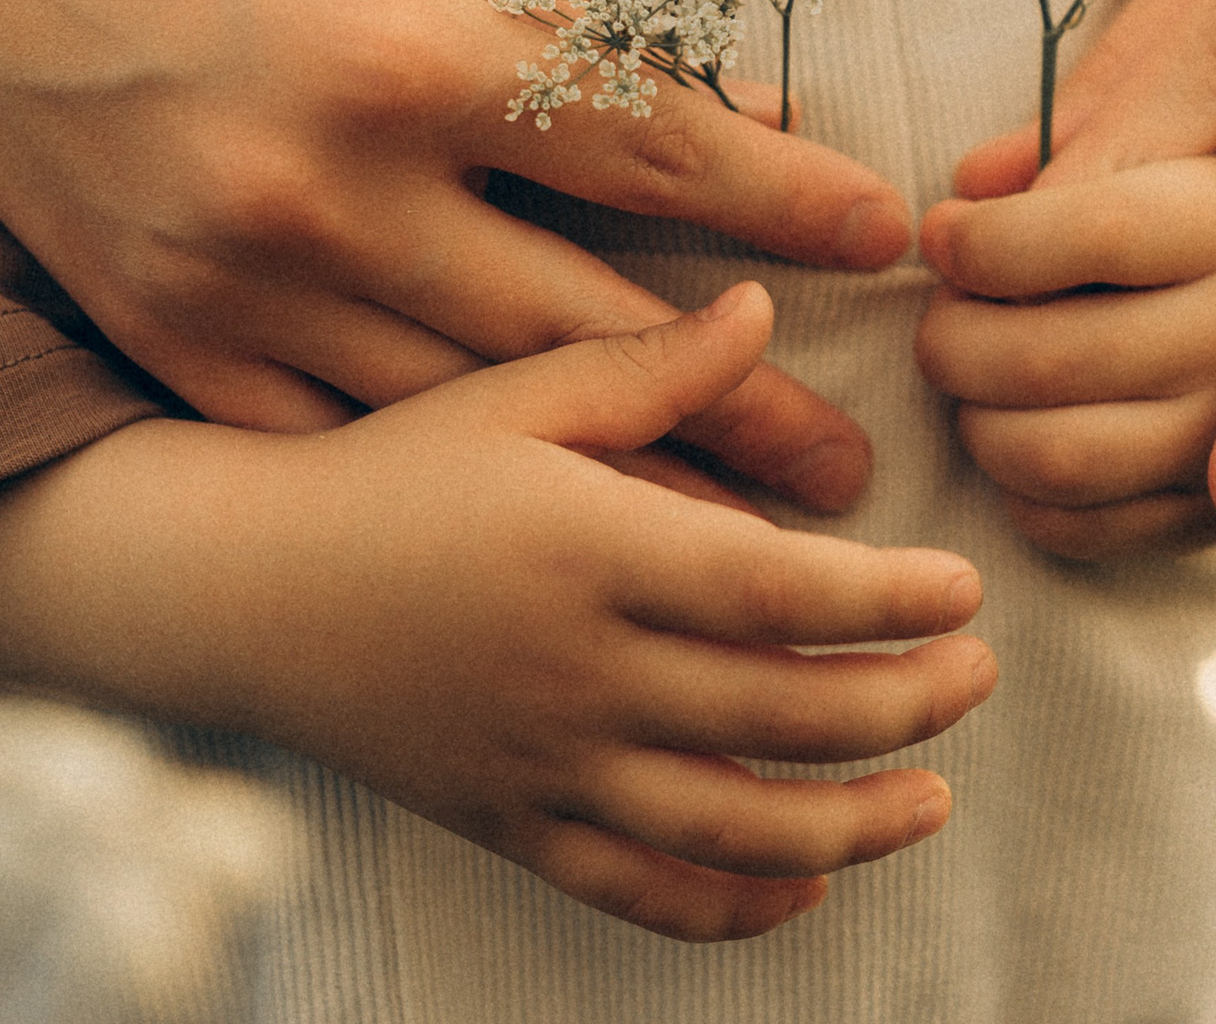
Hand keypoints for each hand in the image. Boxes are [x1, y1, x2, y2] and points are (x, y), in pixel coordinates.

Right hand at [0, 0, 908, 510]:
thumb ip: (543, 28)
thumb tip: (701, 109)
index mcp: (407, 54)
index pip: (649, 149)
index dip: (780, 199)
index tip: (876, 237)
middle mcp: (328, 189)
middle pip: (581, 326)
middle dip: (734, 403)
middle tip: (843, 463)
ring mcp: (234, 278)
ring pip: (467, 415)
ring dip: (607, 472)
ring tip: (724, 525)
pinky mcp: (159, 330)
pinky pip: (327, 435)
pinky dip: (435, 471)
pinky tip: (525, 510)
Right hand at [0, 285, 996, 942]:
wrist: (238, 588)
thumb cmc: (384, 471)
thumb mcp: (509, 394)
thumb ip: (648, 365)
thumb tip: (770, 309)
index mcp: (590, 550)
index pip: (780, 589)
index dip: (891, 601)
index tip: (964, 589)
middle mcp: (579, 673)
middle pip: (785, 715)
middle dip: (907, 706)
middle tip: (976, 674)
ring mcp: (547, 766)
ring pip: (735, 829)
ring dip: (854, 825)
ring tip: (930, 798)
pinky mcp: (514, 826)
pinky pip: (640, 893)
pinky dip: (732, 906)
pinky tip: (797, 886)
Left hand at [916, 127, 1215, 560]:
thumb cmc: (1215, 196)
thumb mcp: (1184, 119)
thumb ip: (1088, 124)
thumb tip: (974, 185)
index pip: (1092, 234)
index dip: (987, 241)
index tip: (944, 234)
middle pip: (1051, 357)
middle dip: (954, 337)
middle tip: (942, 315)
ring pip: (1056, 455)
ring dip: (977, 420)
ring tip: (972, 377)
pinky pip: (1079, 528)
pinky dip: (1018, 492)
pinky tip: (1020, 435)